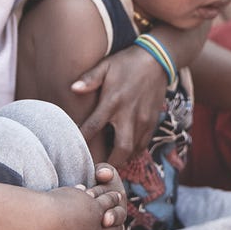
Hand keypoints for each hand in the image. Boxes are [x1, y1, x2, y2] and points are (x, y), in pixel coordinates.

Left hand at [70, 46, 167, 169]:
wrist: (158, 59)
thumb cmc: (127, 62)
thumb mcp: (106, 66)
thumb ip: (89, 79)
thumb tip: (72, 89)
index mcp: (113, 101)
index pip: (94, 127)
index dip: (82, 141)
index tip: (73, 151)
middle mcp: (130, 114)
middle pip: (120, 149)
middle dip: (109, 163)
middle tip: (97, 169)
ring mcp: (144, 120)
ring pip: (134, 150)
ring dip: (121, 159)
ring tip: (109, 164)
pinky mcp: (153, 121)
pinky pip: (144, 144)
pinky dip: (133, 151)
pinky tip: (124, 152)